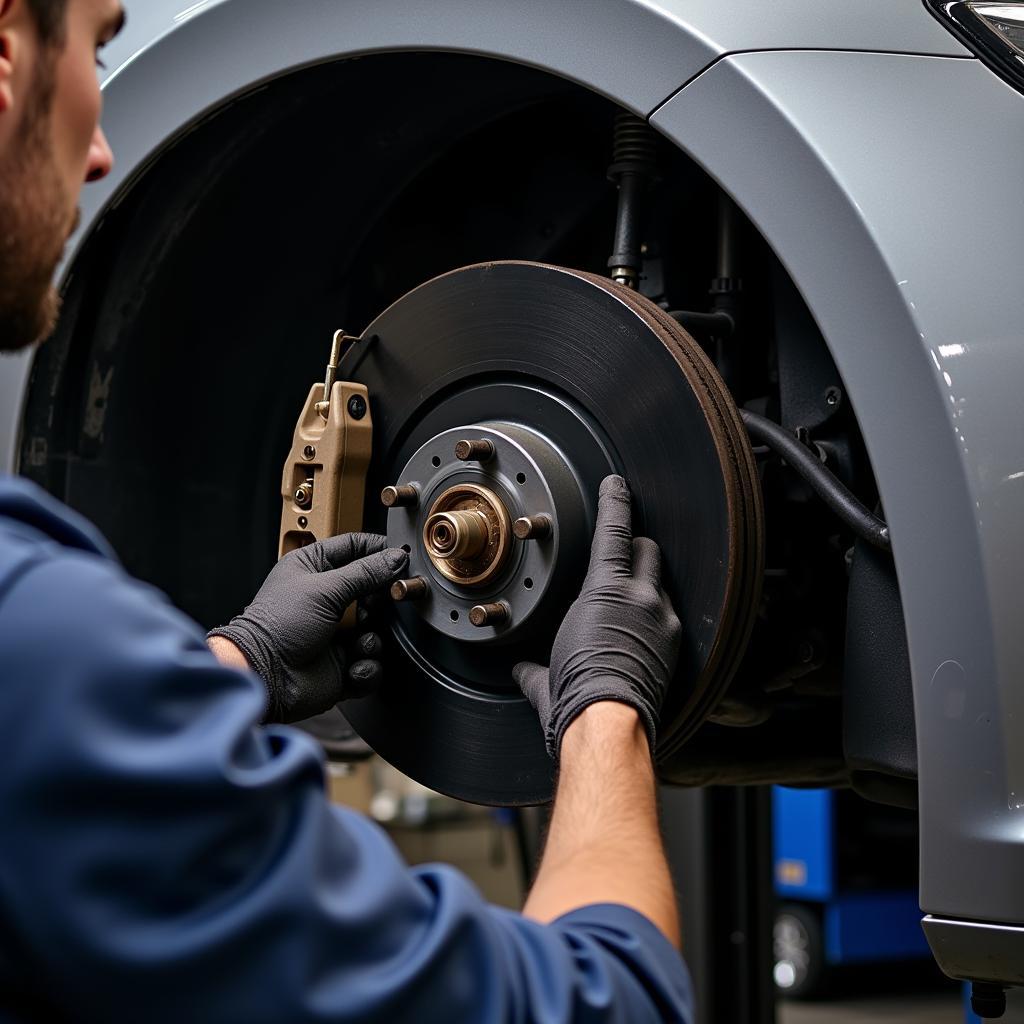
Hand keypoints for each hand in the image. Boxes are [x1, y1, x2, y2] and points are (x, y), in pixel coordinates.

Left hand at [209, 534, 407, 723]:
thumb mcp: (325, 589)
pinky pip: (371, 662)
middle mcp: (326, 599)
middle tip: (381, 604)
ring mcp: (335, 632)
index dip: (378, 549)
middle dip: (380, 601)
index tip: (401, 556)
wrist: (264, 676)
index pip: (353, 548)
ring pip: (376, 629)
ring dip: (372, 638)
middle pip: (372, 590)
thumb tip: (396, 558)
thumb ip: (366, 572)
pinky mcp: (342, 663)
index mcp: (313, 569)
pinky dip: (367, 666)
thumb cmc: (278, 626)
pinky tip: (353, 666)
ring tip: (360, 642)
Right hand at [513, 476, 681, 757]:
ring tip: (626, 603)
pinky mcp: (674, 644)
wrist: (607, 725)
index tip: (615, 484)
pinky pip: (666, 616)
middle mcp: (641, 598)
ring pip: (659, 582)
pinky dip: (652, 617)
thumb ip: (534, 665)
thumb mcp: (545, 672)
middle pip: (646, 548)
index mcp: (606, 589)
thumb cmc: (573, 692)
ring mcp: (662, 620)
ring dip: (644, 584)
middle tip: (618, 556)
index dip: (615, 501)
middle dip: (633, 547)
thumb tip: (523, 669)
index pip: (614, 529)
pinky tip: (637, 635)